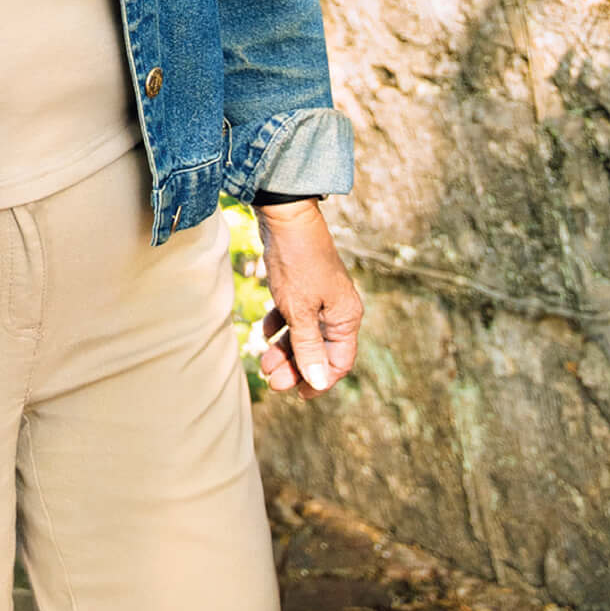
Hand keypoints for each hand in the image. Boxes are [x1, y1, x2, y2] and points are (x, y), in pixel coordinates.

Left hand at [255, 201, 362, 396]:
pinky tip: (264, 332)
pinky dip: (279, 325)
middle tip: (272, 381)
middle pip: (319, 350)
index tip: (297, 394)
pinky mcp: (302, 286)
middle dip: (296, 367)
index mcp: (346, 317)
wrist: (285, 216)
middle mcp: (337, 309)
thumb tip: (318, 381)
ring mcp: (320, 297)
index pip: (339, 361)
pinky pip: (294, 315)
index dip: (319, 380)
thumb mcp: (300, 310)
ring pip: (304, 333)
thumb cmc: (297, 263)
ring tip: (263, 363)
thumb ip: (308, 346)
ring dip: (285, 349)